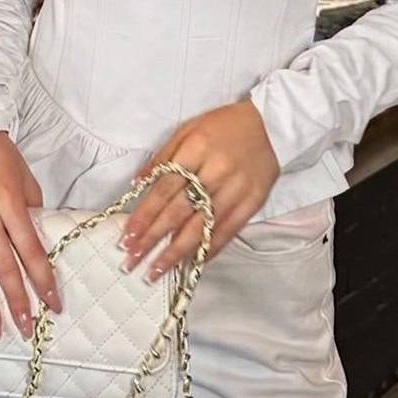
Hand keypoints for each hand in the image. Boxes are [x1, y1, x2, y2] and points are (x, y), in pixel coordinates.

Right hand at [0, 130, 61, 344]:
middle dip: (15, 300)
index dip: (42, 279)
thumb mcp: (26, 183)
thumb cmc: (4, 161)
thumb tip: (38, 251)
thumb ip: (31, 215)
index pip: (30, 249)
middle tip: (24, 328)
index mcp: (9, 201)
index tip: (52, 303)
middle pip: (2, 265)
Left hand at [119, 99, 279, 282]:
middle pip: (179, 211)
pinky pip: (228, 231)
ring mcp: (236, 190)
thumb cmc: (224, 125)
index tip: (127, 235)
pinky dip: (209, 249)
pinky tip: (192, 263)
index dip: (145, 214)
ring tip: (156, 271)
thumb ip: (164, 156)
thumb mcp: (189, 129)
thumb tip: (137, 183)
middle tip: (133, 259)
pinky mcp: (252, 203)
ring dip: (176, 252)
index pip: (165, 188)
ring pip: (202, 226)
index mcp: (197, 149)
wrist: (270, 126)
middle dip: (153, 238)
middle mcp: (215, 172)